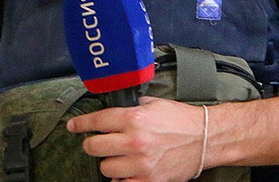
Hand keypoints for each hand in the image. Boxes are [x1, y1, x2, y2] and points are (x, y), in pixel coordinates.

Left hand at [66, 96, 205, 181]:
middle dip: (92, 144)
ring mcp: (141, 163)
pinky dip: (121, 178)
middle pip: (94, 147)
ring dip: (108, 162)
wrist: (205, 139)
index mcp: (134, 118)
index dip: (80, 124)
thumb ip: (131, 107)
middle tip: (98, 142)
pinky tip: (127, 170)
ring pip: (105, 167)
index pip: (96, 121)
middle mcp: (134, 141)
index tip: (73, 126)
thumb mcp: (153, 104)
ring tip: (118, 156)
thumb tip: (112, 110)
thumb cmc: (181, 120)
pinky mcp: (149, 180)